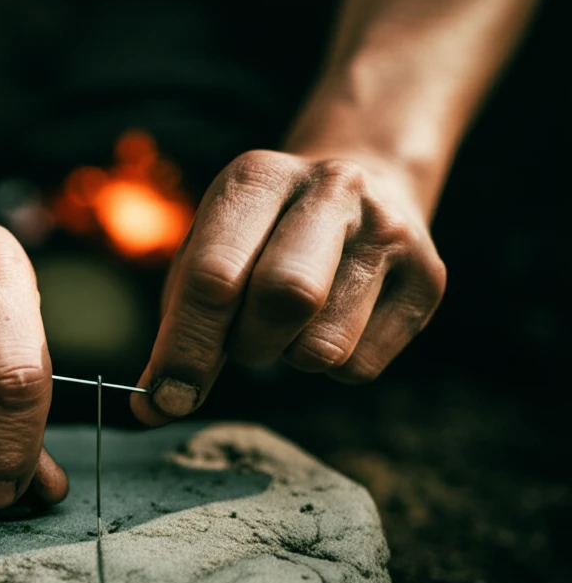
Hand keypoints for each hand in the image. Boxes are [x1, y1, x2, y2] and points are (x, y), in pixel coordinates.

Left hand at [132, 150, 446, 423]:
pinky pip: (360, 367)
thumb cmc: (263, 234)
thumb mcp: (210, 249)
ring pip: (325, 346)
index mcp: (258, 177)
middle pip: (285, 298)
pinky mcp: (429, 278)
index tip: (165, 399)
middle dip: (248, 346)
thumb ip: (180, 322)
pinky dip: (331, 366)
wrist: (368, 183)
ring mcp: (389, 231)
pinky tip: (334, 321)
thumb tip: (154, 405)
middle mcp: (331, 190)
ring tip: (292, 322)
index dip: (185, 347)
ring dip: (291, 357)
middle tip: (244, 344)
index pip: (215, 275)